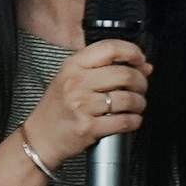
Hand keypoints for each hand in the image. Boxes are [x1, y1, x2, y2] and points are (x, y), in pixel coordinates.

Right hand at [20, 37, 149, 172]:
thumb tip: (145, 67)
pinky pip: (124, 121)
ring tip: (136, 105)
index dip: (132, 52)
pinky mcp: (88, 127)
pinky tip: (131, 119)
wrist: (41, 137)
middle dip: (141, 82)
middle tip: (141, 88)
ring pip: (128, 99)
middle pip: (125, 74)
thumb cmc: (58, 107)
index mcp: (73, 66)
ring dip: (139, 103)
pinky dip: (134, 121)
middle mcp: (76, 83)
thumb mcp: (73, 79)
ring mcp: (82, 105)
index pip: (110, 48)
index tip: (140, 60)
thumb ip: (106, 68)